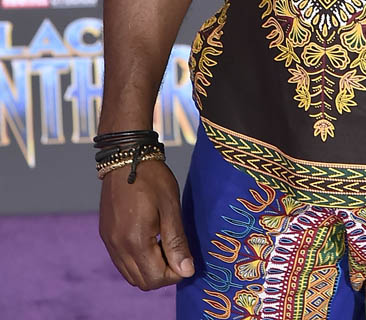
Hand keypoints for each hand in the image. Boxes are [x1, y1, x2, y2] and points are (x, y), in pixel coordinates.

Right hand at [99, 159, 194, 290]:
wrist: (126, 157)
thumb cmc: (152, 178)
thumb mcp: (170, 207)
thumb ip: (177, 242)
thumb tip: (186, 271)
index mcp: (135, 240)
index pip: (155, 279)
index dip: (175, 273)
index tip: (185, 257)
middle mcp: (118, 246)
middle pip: (142, 281)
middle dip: (162, 274)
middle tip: (175, 250)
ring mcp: (109, 242)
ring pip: (130, 275)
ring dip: (149, 269)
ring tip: (163, 244)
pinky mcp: (106, 236)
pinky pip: (121, 262)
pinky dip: (137, 261)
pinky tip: (149, 240)